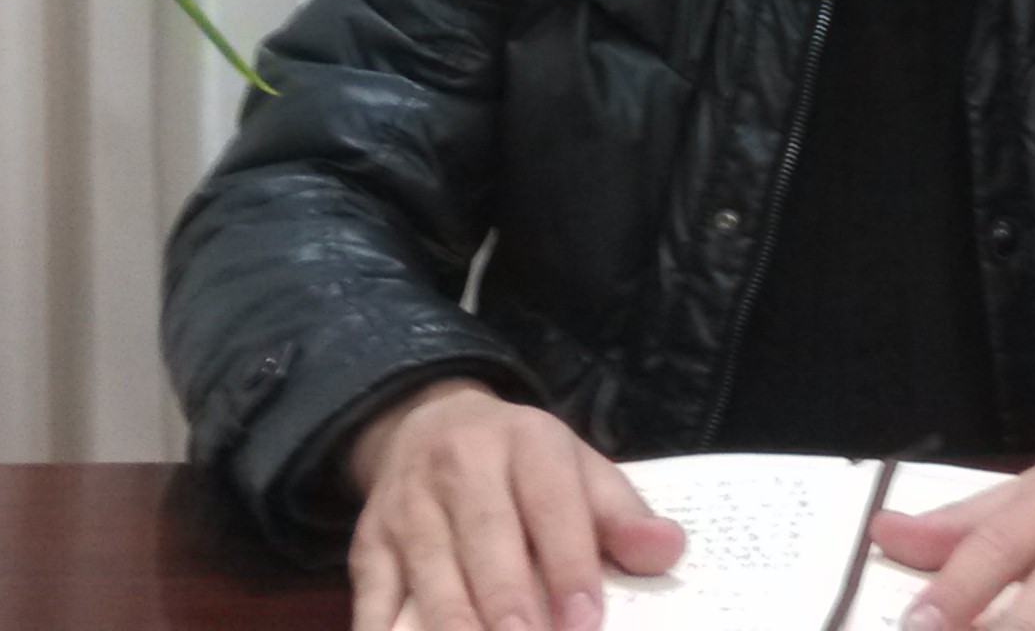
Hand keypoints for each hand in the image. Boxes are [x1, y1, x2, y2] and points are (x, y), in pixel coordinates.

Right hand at [347, 377, 685, 630]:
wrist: (429, 423)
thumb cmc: (521, 465)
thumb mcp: (579, 469)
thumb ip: (622, 515)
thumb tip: (666, 551)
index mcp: (526, 442)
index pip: (550, 505)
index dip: (568, 565)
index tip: (585, 622)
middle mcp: (461, 465)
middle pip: (486, 539)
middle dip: (509, 603)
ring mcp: (407, 504)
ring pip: (431, 572)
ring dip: (455, 624)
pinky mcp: (368, 541)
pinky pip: (373, 594)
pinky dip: (385, 629)